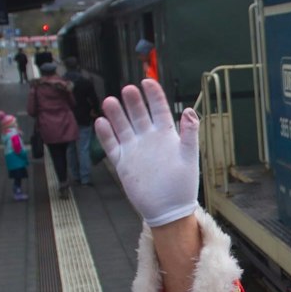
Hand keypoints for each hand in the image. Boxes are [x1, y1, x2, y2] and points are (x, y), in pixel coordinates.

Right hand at [96, 78, 198, 226]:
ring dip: (116, 114)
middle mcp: (148, 138)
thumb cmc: (183, 184)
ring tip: (110, 101)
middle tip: (128, 90)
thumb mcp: (189, 157)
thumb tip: (189, 110)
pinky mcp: (123, 162)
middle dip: (133, 101)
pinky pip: (112, 146)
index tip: (147, 81)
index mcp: (166, 135)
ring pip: (123, 126)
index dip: (154, 95)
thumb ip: (190, 134)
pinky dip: (106, 135)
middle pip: (139, 114)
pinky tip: (101, 123)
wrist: (169, 210)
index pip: (159, 109)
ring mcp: (134, 149)